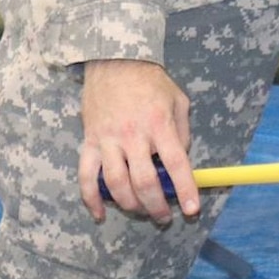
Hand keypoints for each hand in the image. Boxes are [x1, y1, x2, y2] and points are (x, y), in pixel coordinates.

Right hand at [78, 58, 198, 223]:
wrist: (115, 61)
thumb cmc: (151, 81)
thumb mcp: (178, 100)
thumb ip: (181, 132)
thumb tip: (181, 161)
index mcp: (159, 125)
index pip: (176, 164)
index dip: (185, 189)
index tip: (192, 209)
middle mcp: (133, 135)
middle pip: (144, 181)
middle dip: (156, 205)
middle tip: (164, 217)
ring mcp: (108, 140)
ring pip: (116, 184)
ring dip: (129, 205)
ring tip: (141, 212)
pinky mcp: (89, 141)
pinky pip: (86, 176)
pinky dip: (91, 198)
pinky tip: (101, 213)